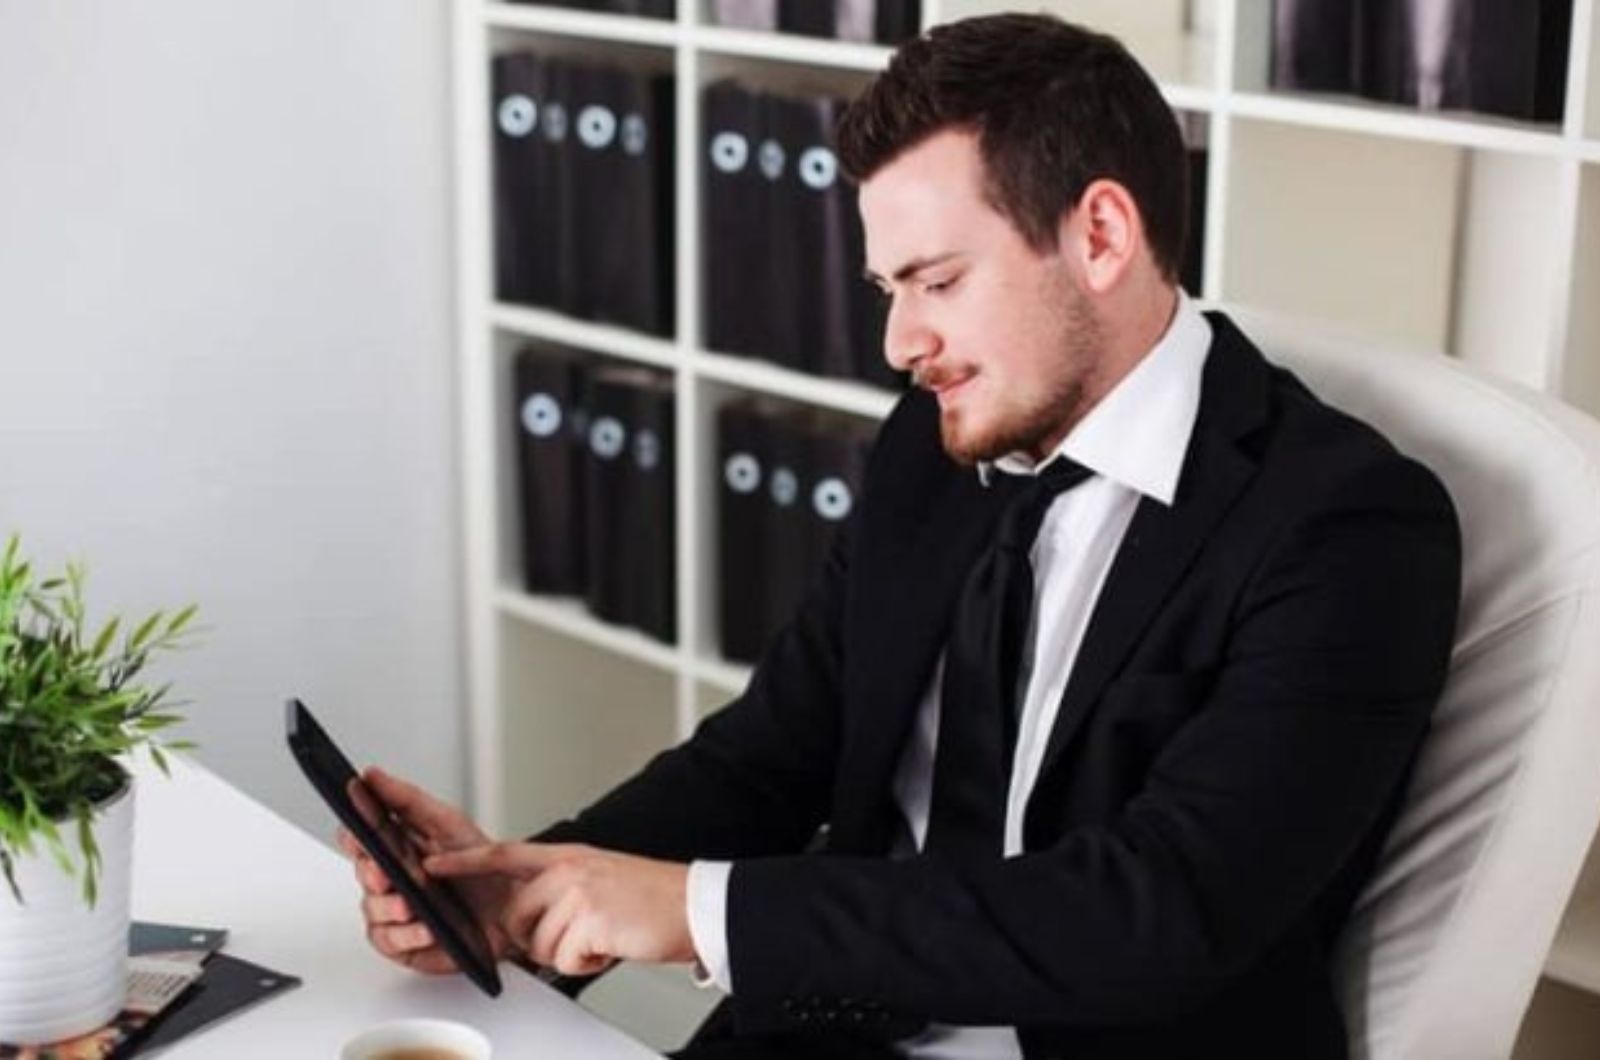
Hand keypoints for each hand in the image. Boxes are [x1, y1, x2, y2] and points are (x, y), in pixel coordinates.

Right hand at [337, 766, 515, 974]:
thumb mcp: (447, 824)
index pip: (360, 836)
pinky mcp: (402, 942)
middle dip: (370, 872)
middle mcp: (391, 879)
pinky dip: (406, 934)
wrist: (512, 910)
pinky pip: (388, 940)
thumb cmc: (482, 866)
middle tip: (383, 873)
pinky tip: (425, 928)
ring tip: (411, 904)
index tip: (355, 829)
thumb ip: (407, 800)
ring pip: (371, 908)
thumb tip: (373, 776)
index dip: (353, 832)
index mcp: (397, 847)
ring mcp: (394, 911)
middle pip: (361, 872)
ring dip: (390, 907)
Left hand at [424, 842, 692, 976]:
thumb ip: (562, 887)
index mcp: (569, 855)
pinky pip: (564, 959)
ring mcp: (577, 893)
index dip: (466, 862)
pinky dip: (587, 964)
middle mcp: (569, 869)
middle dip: (542, 937)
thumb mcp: (600, 877)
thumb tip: (532, 917)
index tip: (432, 864)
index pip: (505, 854)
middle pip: (517, 916)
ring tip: (604, 936)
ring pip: (540, 943)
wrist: (694, 906)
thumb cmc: (652, 899)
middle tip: (583, 933)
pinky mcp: (588, 921)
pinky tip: (611, 946)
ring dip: (569, 953)